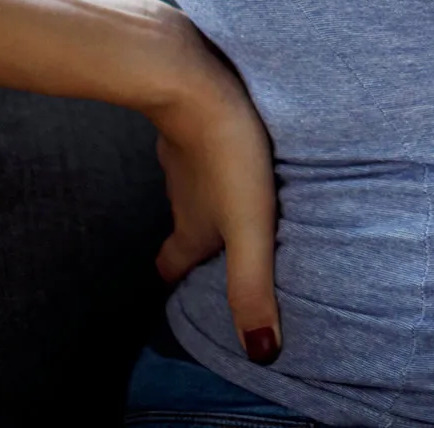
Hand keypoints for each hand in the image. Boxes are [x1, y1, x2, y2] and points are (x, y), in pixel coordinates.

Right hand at [146, 18, 282, 364]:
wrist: (194, 78)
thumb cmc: (228, 155)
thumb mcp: (250, 227)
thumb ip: (253, 287)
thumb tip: (261, 355)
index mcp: (191, 226)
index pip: (172, 265)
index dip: (177, 278)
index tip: (185, 286)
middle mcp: (179, 193)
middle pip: (183, 223)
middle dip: (200, 235)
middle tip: (224, 237)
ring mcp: (180, 151)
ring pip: (191, 180)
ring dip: (211, 189)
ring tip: (241, 188)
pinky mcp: (191, 113)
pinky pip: (200, 137)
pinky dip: (214, 146)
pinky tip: (237, 135)